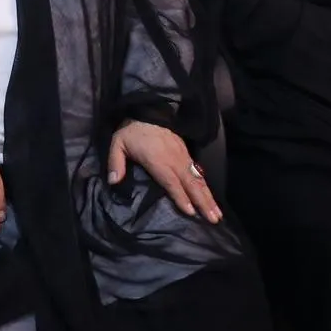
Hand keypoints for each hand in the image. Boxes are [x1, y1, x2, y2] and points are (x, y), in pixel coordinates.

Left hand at [106, 120, 220, 222]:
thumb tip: (113, 182)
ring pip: (198, 180)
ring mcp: (183, 157)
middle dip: (203, 202)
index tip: (191, 212)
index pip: (171, 182)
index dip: (181, 197)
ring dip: (209, 197)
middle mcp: (174, 160)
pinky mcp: (186, 154)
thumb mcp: (118, 143)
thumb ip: (115, 163)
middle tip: (214, 220)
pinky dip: (206, 186)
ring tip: (217, 214)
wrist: (149, 110)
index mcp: (158, 160)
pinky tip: (212, 198)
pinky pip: (198, 173)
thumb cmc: (132, 131)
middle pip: (190, 184)